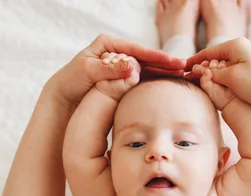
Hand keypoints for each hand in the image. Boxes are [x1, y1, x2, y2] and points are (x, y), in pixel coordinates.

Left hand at [47, 34, 185, 112]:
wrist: (65, 97)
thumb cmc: (73, 82)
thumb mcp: (89, 72)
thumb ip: (109, 69)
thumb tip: (131, 65)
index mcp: (108, 43)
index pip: (136, 49)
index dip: (155, 56)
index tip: (171, 61)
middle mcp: (117, 51)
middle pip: (145, 56)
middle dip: (165, 62)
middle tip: (185, 67)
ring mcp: (121, 65)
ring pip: (147, 67)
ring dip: (164, 72)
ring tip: (182, 75)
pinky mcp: (123, 78)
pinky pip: (142, 77)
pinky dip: (155, 80)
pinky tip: (169, 84)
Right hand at [185, 38, 250, 112]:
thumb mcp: (231, 78)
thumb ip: (213, 73)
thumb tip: (200, 70)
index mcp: (235, 45)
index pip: (208, 52)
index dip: (194, 61)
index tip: (182, 69)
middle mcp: (241, 49)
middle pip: (215, 58)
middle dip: (202, 69)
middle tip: (189, 80)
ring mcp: (247, 59)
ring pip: (222, 67)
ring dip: (212, 76)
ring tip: (201, 85)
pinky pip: (230, 73)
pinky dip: (221, 79)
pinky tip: (217, 87)